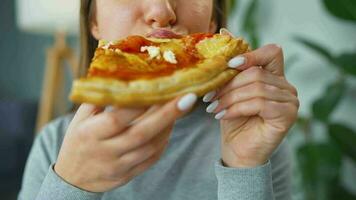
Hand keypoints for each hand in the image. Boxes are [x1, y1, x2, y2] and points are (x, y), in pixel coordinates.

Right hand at [54, 93, 196, 191]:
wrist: (73, 178)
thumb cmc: (78, 141)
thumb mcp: (80, 118)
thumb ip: (99, 99)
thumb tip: (120, 75)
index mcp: (91, 133)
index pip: (117, 118)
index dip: (139, 104)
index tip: (159, 87)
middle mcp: (105, 151)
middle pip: (141, 134)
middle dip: (167, 115)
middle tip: (188, 98)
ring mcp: (118, 166)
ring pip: (150, 148)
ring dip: (168, 127)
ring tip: (180, 109)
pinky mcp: (128, 175)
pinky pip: (151, 159)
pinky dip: (163, 142)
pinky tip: (169, 127)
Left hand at [203, 44, 298, 167]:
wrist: (238, 151)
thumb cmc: (234, 120)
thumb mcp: (230, 90)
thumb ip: (232, 67)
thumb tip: (224, 32)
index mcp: (275, 76)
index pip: (272, 52)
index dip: (250, 55)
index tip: (227, 66)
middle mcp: (286, 87)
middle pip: (256, 73)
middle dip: (228, 85)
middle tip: (209, 97)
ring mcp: (290, 101)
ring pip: (256, 88)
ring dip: (229, 98)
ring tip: (214, 108)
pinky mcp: (287, 116)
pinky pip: (259, 103)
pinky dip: (237, 108)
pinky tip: (223, 116)